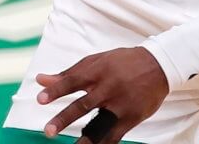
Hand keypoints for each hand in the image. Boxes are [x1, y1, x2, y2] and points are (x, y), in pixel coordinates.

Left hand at [36, 47, 168, 142]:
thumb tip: (41, 80)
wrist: (158, 66)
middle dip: (64, 119)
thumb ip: (68, 73)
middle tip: (48, 131)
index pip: (72, 81)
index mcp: (97, 72)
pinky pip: (114, 136)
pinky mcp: (130, 118)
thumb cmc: (122, 63)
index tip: (40, 100)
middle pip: (82, 105)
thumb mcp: (95, 61)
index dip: (56, 91)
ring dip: (83, 139)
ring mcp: (119, 105)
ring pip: (98, 124)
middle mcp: (107, 88)